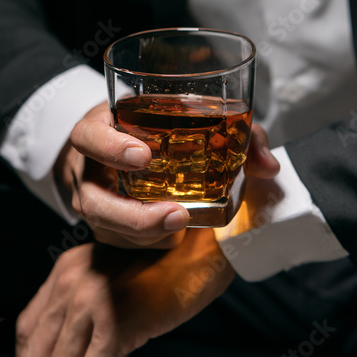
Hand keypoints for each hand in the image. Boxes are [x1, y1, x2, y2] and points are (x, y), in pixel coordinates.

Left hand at [14, 229, 234, 356]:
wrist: (202, 250)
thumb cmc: (167, 266)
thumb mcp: (111, 276)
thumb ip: (85, 301)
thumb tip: (70, 351)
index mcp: (64, 270)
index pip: (28, 327)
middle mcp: (69, 283)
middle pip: (36, 354)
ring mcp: (90, 302)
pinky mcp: (115, 323)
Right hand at [57, 104, 280, 248]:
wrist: (122, 142)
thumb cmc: (157, 124)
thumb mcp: (190, 114)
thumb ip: (235, 133)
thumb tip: (268, 166)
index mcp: (102, 128)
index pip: (88, 135)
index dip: (109, 147)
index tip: (144, 157)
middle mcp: (88, 167)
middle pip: (91, 198)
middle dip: (131, 215)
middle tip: (176, 214)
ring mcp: (93, 198)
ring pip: (105, 227)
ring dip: (143, 233)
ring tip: (181, 228)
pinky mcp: (103, 222)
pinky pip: (117, 239)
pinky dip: (146, 241)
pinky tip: (172, 237)